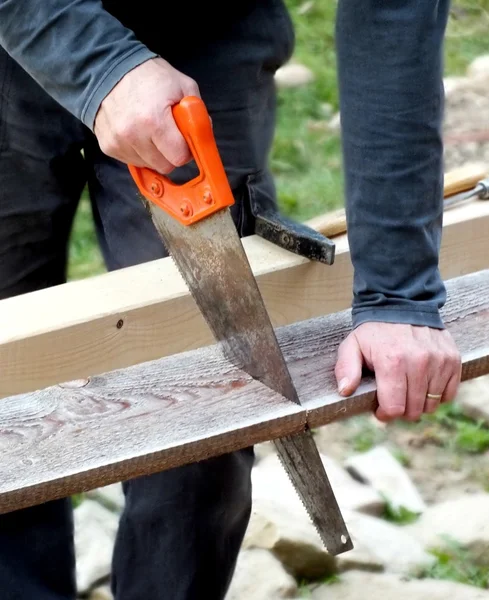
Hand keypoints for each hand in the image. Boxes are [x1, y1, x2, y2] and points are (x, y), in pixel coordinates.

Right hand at [94, 57, 199, 173]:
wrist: (108, 69)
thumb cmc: (149, 77)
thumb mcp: (182, 85)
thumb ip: (198, 114)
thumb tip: (203, 137)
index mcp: (154, 120)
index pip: (179, 157)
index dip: (186, 150)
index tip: (185, 139)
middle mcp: (133, 135)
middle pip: (165, 166)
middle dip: (171, 153)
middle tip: (168, 134)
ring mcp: (118, 143)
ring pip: (149, 166)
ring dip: (154, 153)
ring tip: (150, 129)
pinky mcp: (108, 147)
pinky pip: (133, 161)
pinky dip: (139, 151)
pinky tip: (137, 132)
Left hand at [334, 322, 461, 421]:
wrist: (402, 304)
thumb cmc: (374, 331)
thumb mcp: (352, 346)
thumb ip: (346, 369)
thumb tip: (345, 391)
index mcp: (392, 361)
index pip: (394, 408)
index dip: (385, 414)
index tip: (380, 408)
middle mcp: (419, 361)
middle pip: (414, 410)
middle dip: (401, 410)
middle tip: (394, 397)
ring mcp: (439, 361)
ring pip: (432, 404)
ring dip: (419, 403)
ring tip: (408, 388)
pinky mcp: (452, 359)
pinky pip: (449, 394)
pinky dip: (437, 395)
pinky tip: (424, 384)